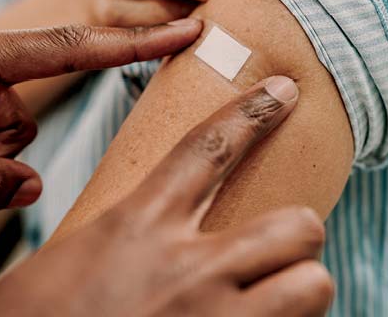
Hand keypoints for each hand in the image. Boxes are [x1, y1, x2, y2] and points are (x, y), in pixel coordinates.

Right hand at [0, 76, 333, 316]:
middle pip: (296, 224)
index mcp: (138, 227)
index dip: (252, 113)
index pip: (209, 148)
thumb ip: (130, 237)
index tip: (284, 91)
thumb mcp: (73, 259)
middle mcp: (187, 269)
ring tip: (275, 299)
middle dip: (298, 236)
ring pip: (313, 284)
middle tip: (278, 253)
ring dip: (301, 288)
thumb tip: (168, 232)